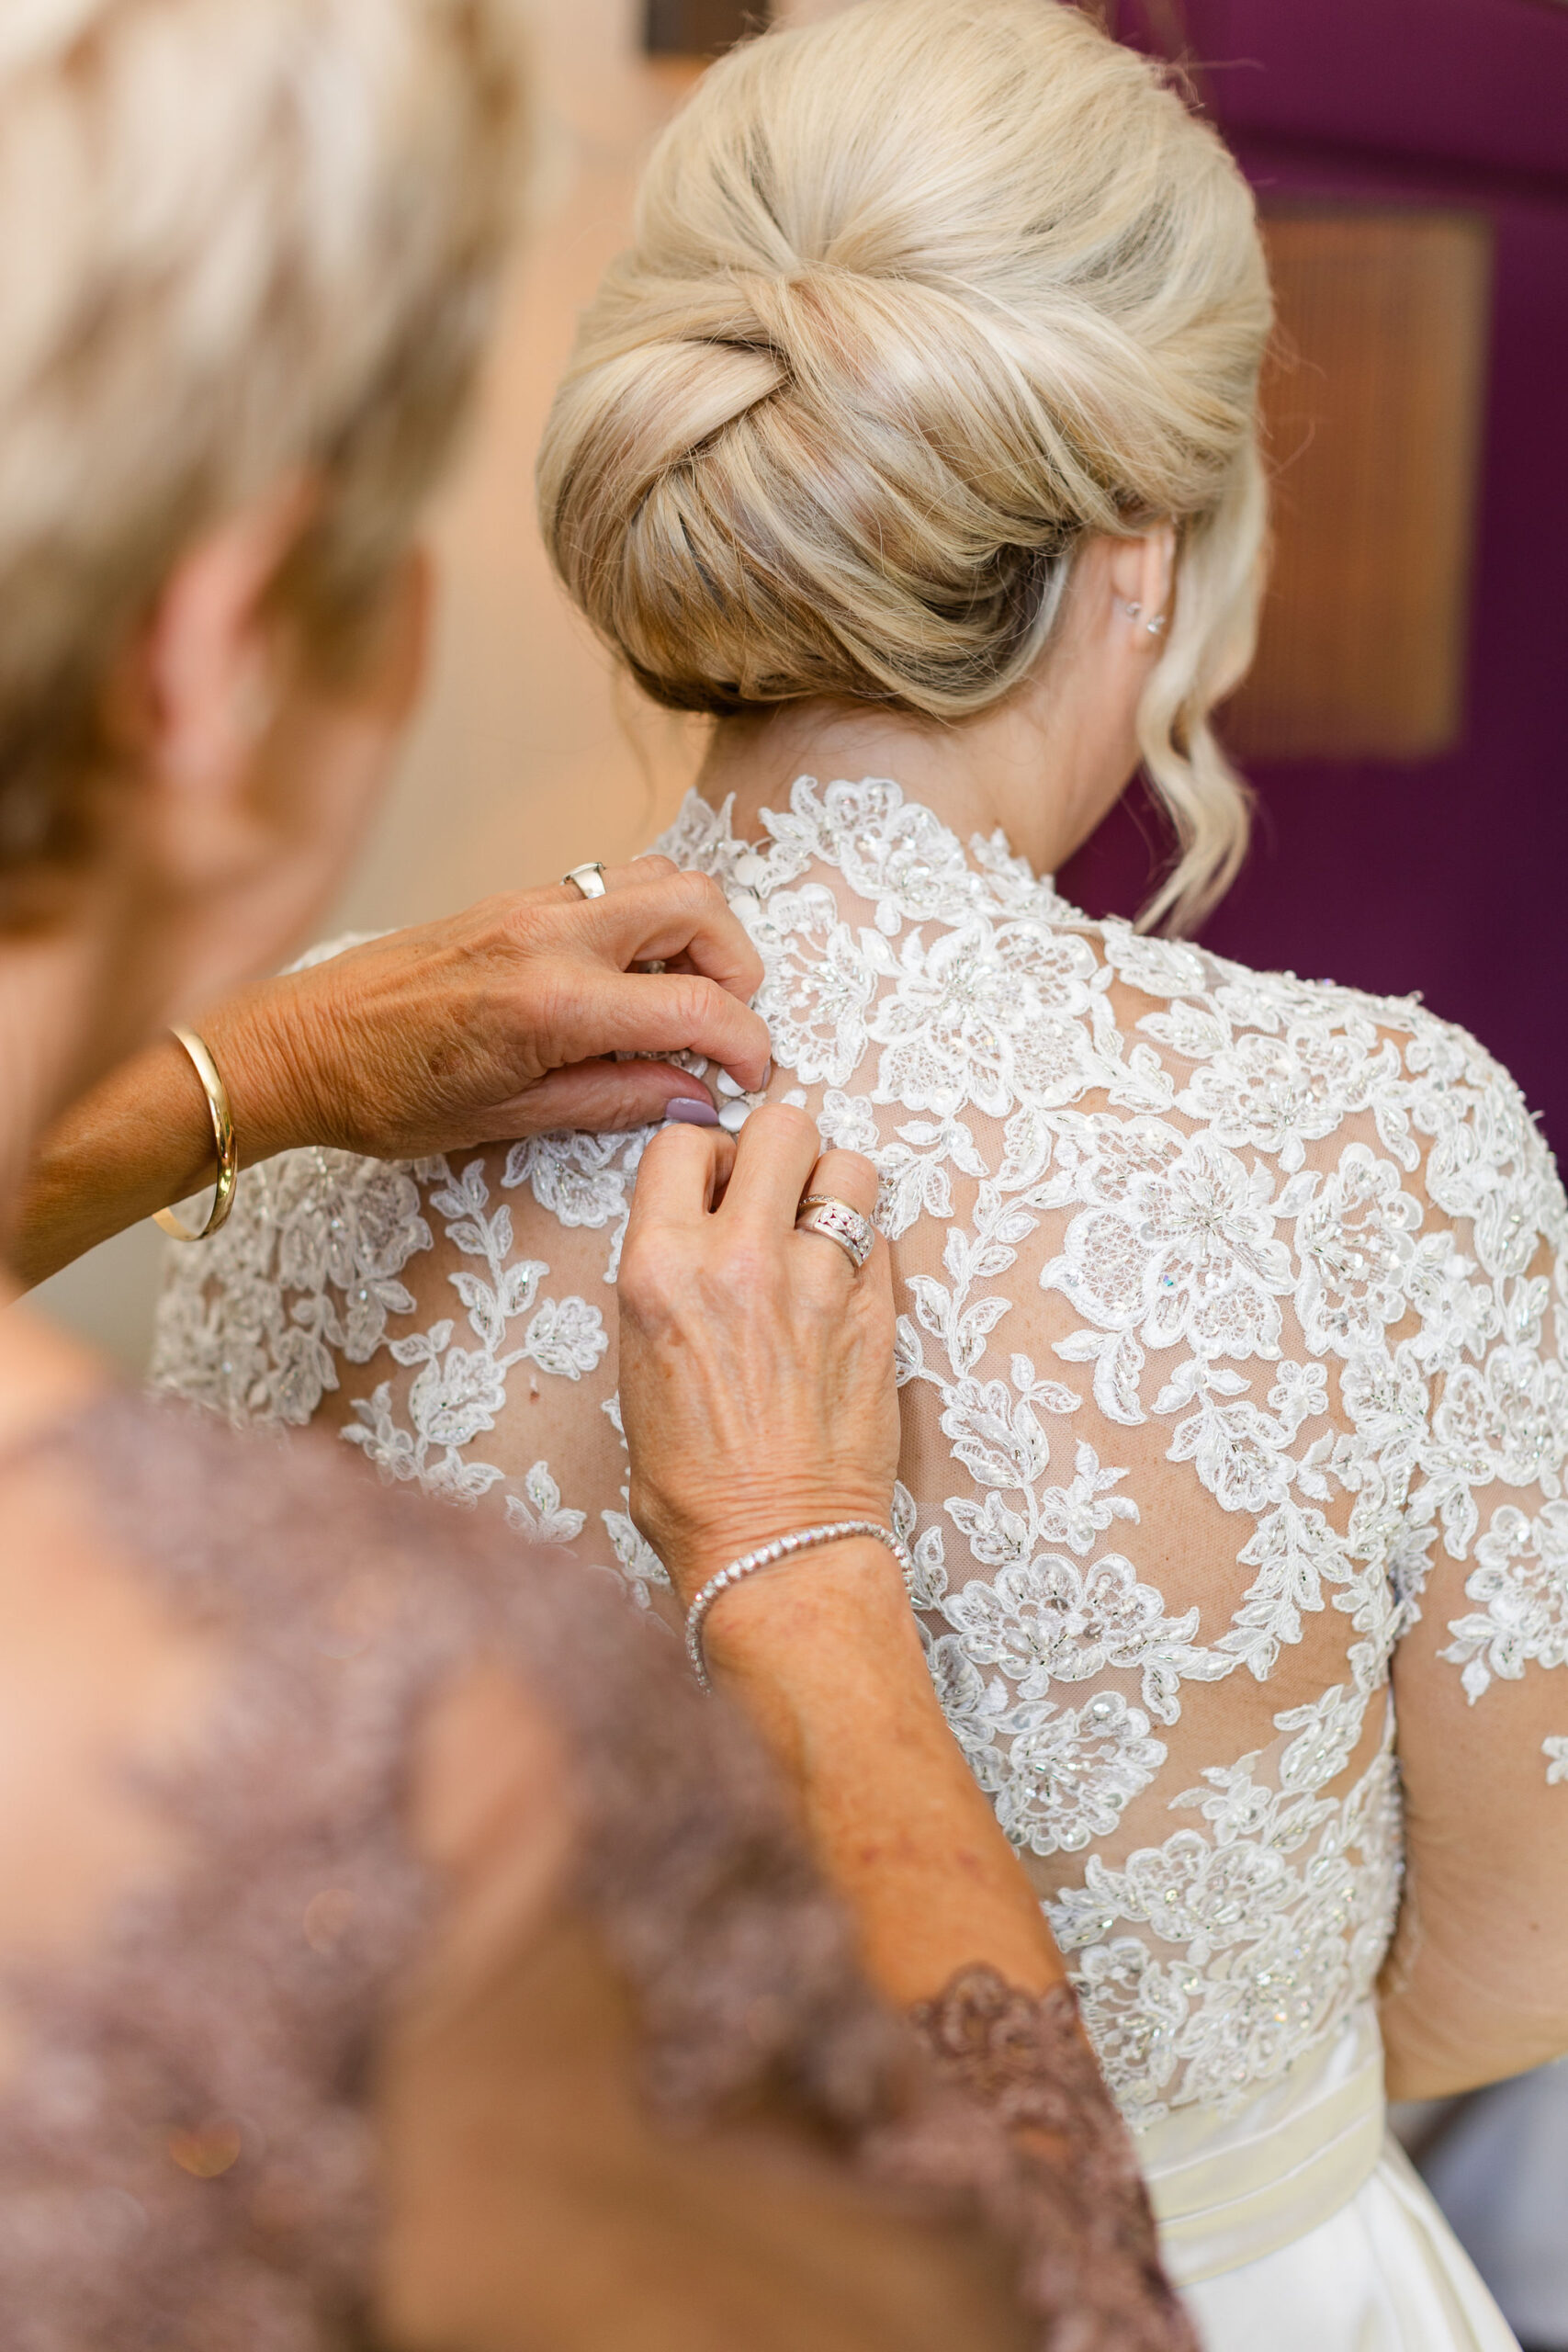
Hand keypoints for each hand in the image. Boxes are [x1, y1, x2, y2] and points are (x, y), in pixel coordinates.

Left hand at [201, 859, 769, 1159]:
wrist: (297, 1046)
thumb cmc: (383, 1095)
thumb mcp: (509, 1119)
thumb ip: (613, 1099)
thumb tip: (694, 1096)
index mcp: (553, 1003)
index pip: (695, 1006)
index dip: (743, 1044)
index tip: (751, 1075)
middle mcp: (549, 934)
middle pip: (697, 904)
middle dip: (735, 963)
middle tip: (724, 1024)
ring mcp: (530, 904)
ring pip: (656, 877)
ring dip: (691, 930)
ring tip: (677, 998)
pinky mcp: (512, 898)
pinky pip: (606, 884)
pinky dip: (640, 921)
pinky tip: (621, 981)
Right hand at [616, 1104, 898, 1605]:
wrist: (774, 1550)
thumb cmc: (694, 1484)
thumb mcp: (639, 1364)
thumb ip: (671, 1277)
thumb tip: (703, 1230)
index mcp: (661, 1268)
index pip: (685, 1140)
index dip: (706, 1154)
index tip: (716, 1183)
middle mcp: (740, 1259)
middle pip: (782, 1125)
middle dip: (779, 1151)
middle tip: (774, 1195)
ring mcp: (819, 1281)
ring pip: (849, 1166)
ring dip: (835, 1190)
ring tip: (821, 1235)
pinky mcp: (880, 1312)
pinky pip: (881, 1237)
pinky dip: (864, 1251)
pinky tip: (844, 1294)